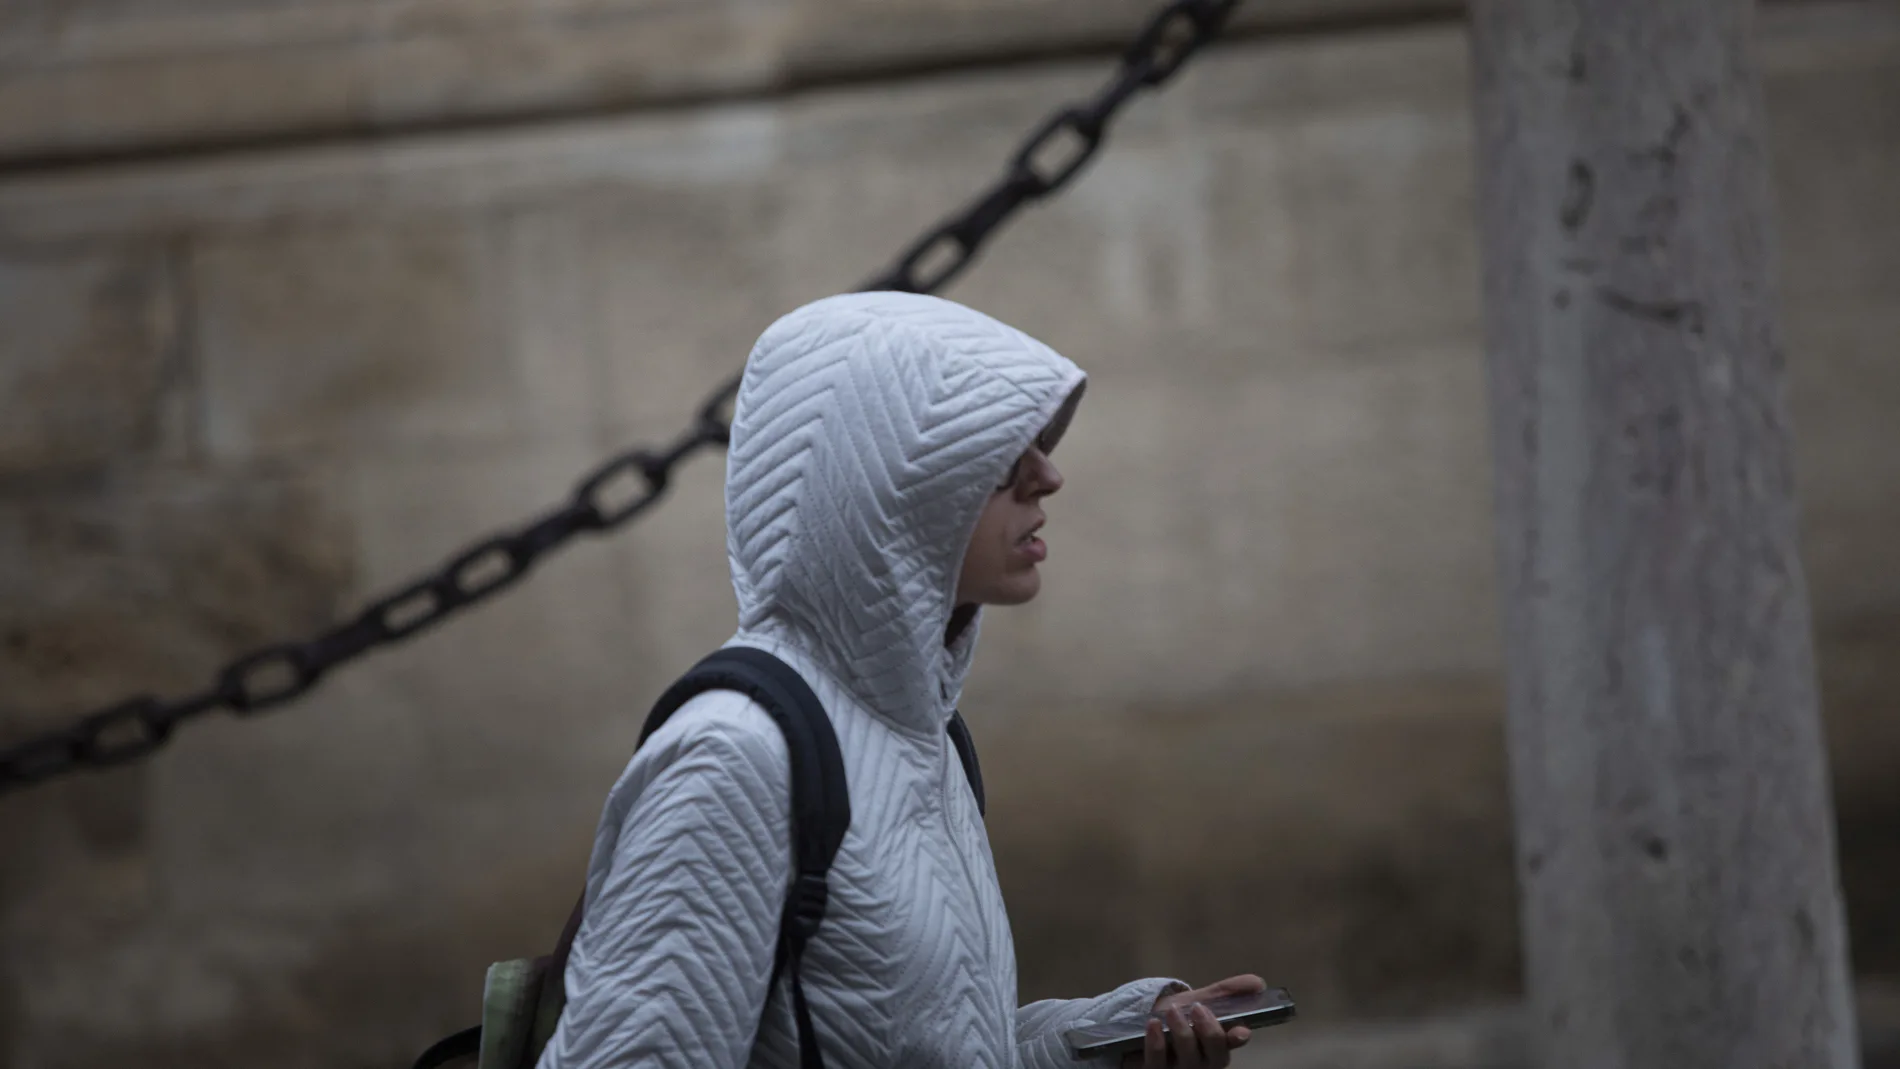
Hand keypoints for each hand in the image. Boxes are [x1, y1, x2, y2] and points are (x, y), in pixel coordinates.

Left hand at [1119, 975, 1264, 1067]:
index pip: (1232, 1045)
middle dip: (1210, 1033)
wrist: (1139, 1024)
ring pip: (1188, 1061)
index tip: (1240, 1031)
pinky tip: (1153, 1025)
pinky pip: (1157, 1064)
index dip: (1237, 1039)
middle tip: (1198, 1008)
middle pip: (1216, 1058)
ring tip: (1173, 1012)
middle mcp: (1201, 1064)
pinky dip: (1156, 1044)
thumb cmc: (1175, 1016)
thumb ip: (1226, 993)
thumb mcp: (1197, 1001)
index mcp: (1215, 1047)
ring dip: (1182, 1034)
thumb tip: (1258, 983)